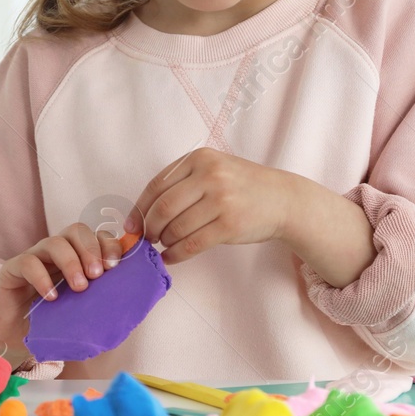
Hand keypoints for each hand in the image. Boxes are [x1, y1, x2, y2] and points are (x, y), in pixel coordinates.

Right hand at [0, 223, 123, 364]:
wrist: (15, 337)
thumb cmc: (53, 322)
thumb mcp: (81, 311)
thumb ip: (102, 303)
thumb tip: (130, 307)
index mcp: (77, 256)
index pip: (97, 236)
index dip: (109, 245)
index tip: (115, 267)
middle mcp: (57, 252)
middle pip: (77, 231)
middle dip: (91, 249)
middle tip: (98, 275)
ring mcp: (34, 257)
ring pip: (54, 242)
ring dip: (71, 262)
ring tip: (80, 287)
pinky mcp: (12, 269)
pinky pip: (28, 262)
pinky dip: (42, 277)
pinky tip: (51, 297)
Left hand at [128, 147, 300, 264]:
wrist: (283, 199)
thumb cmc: (244, 186)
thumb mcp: (215, 169)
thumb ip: (183, 182)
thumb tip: (144, 212)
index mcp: (200, 158)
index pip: (157, 185)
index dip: (139, 208)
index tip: (131, 225)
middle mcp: (210, 175)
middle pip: (163, 207)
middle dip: (149, 227)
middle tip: (147, 239)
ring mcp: (221, 200)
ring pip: (176, 228)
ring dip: (164, 242)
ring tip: (164, 246)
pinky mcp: (229, 225)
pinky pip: (192, 244)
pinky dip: (176, 254)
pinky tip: (172, 257)